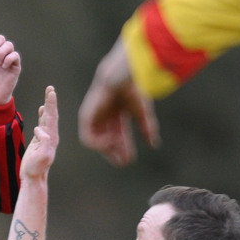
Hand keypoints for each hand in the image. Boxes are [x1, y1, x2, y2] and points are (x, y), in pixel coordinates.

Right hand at [20, 86, 58, 179]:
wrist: (33, 178)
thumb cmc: (35, 169)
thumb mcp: (41, 157)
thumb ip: (43, 143)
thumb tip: (40, 130)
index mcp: (52, 138)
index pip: (52, 118)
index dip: (51, 105)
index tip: (51, 93)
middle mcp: (51, 137)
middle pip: (51, 115)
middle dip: (51, 101)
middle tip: (50, 88)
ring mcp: (46, 138)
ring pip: (48, 118)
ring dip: (48, 106)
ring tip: (49, 93)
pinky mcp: (40, 140)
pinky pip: (43, 124)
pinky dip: (43, 115)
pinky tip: (42, 109)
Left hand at [78, 39, 159, 164]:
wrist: (119, 78)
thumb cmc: (132, 90)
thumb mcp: (142, 114)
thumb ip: (147, 129)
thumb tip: (154, 145)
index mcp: (116, 114)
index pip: (118, 136)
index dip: (123, 148)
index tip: (129, 159)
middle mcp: (103, 116)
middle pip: (106, 141)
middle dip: (114, 152)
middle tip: (123, 161)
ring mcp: (93, 117)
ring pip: (96, 142)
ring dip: (106, 149)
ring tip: (117, 148)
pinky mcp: (85, 118)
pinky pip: (87, 139)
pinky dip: (98, 144)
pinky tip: (110, 142)